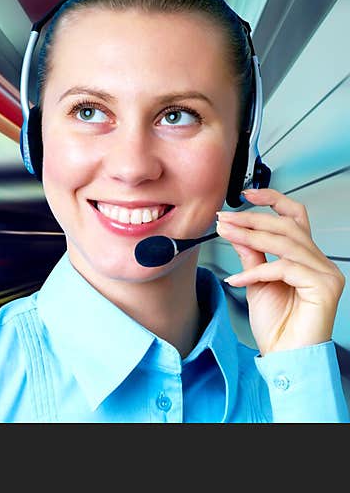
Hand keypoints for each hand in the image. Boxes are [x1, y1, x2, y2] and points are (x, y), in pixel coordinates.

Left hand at [215, 188, 344, 354]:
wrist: (285, 356)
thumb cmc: (276, 325)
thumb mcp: (255, 282)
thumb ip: (251, 256)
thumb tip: (236, 231)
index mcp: (305, 258)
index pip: (295, 217)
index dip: (273, 200)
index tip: (246, 194)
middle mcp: (320, 262)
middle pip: (288, 225)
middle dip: (252, 219)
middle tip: (224, 219)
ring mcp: (326, 273)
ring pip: (286, 243)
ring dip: (250, 236)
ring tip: (225, 236)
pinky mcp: (325, 287)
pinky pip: (285, 268)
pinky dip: (257, 272)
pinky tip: (236, 280)